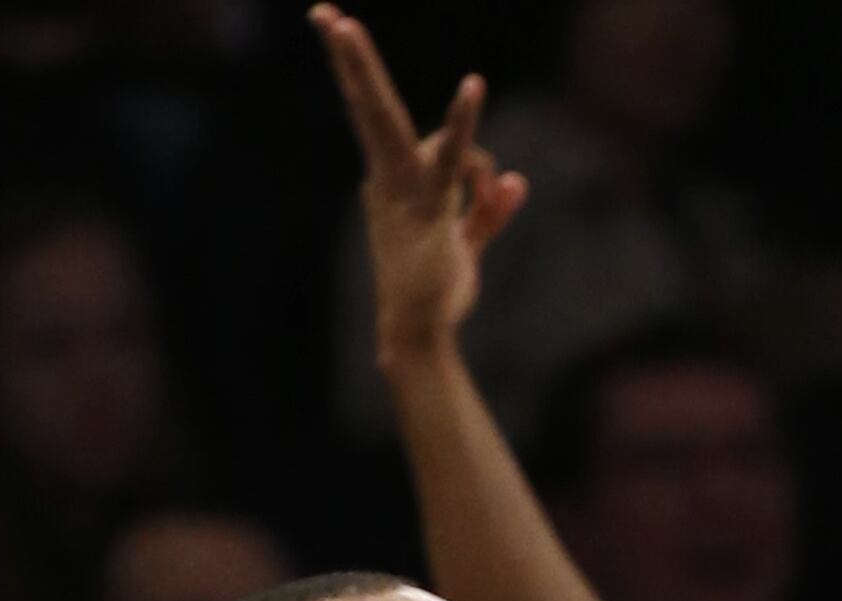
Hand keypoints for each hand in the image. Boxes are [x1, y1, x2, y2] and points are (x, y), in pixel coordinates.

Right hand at [314, 6, 527, 366]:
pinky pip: (452, 154)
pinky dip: (464, 120)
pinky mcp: (429, 205)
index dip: (359, 77)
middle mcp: (387, 176)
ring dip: (364, 69)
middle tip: (325, 12)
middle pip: (370, 104)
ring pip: (390, 118)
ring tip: (341, 24)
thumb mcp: (466, 240)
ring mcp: (403, 188)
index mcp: (391, 179)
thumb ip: (487, 209)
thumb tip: (516, 183)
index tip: (338, 31)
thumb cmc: (437, 289)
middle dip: (350, 59)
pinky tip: (474, 84)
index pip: (377, 117)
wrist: (419, 328)